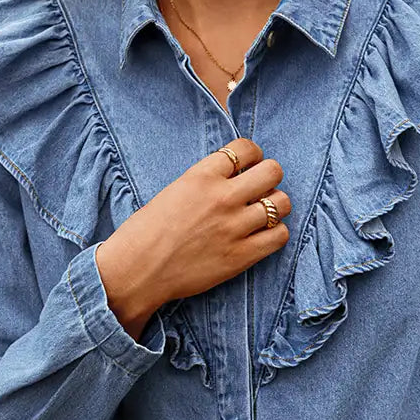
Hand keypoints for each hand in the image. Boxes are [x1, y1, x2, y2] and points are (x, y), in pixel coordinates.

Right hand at [95, 137, 290, 336]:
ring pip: (282, 203)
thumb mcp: (174, 191)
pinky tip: (262, 236)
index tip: (249, 165)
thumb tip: (235, 177)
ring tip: (262, 214)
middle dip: (270, 177)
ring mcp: (234, 227)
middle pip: (273, 171)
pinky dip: (276, 234)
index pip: (246, 148)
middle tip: (260, 189)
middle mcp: (222, 197)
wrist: (137, 271)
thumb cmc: (147, 232)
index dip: (253, 155)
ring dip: (275, 206)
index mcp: (201, 176)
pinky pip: (280, 236)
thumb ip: (206, 181)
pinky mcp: (241, 256)